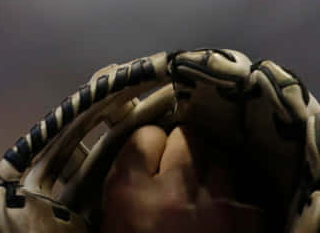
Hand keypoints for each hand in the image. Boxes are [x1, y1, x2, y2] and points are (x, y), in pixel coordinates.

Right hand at [101, 125, 265, 231]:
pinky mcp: (248, 221)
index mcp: (129, 190)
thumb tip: (134, 162)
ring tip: (206, 183)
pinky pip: (246, 194)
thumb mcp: (111, 223)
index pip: (143, 136)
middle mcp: (173, 189)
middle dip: (181, 147)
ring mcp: (216, 203)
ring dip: (212, 168)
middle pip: (184, 137)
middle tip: (178, 163)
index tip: (147, 158)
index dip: (147, 147)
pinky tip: (227, 212)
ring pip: (219, 159)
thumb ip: (123, 187)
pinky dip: (237, 202)